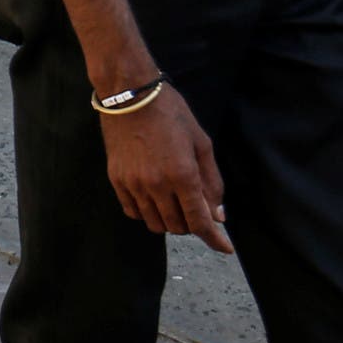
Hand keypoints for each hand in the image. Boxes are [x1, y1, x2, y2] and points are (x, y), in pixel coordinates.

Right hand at [101, 87, 232, 254]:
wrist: (128, 94)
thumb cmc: (170, 113)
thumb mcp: (201, 142)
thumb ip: (212, 181)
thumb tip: (218, 215)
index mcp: (182, 175)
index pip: (200, 222)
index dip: (215, 240)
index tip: (225, 248)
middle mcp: (157, 185)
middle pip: (178, 227)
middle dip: (192, 224)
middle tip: (196, 208)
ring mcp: (134, 184)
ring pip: (155, 223)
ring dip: (170, 221)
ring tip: (174, 203)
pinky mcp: (117, 179)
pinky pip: (133, 211)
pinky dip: (147, 213)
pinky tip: (153, 199)